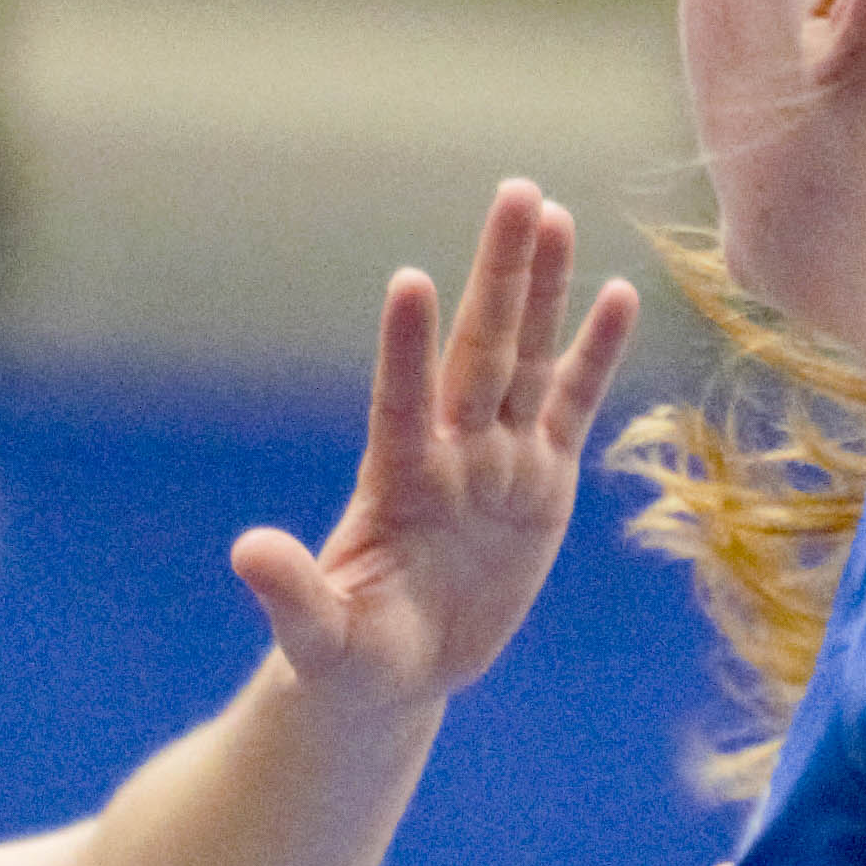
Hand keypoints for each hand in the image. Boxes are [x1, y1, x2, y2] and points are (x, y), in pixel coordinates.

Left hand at [234, 182, 639, 717]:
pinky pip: (573, 407)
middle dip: (499, 275)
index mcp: (396, 483)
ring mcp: (498, 461)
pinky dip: (596, 355)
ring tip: (555, 213)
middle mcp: (449, 454)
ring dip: (542, 289)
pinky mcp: (541, 483)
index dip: (407, 346)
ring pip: (527, 360)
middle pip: (479, 351)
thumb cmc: (346, 657)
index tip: (410, 280)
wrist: (393, 673)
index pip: (402, 402)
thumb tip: (246, 552)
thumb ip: (292, 595)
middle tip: (515, 192)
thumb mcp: (320, 640)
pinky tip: (618, 292)